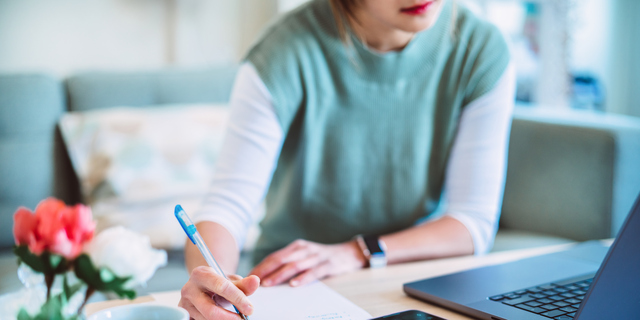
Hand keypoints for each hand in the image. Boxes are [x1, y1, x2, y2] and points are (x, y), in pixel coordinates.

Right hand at [179, 266, 259, 319]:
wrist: (204, 284)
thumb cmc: (218, 282)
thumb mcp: (231, 280)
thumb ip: (244, 283)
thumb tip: (255, 281)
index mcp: (201, 274)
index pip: (222, 287)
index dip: (238, 299)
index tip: (250, 309)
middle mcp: (189, 289)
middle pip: (210, 310)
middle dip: (229, 318)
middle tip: (242, 319)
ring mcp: (184, 304)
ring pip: (206, 319)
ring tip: (234, 317)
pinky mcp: (184, 314)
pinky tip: (223, 319)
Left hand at [250, 239, 366, 286]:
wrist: (349, 253)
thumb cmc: (322, 258)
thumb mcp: (305, 256)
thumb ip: (289, 262)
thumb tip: (267, 277)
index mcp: (296, 247)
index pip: (274, 257)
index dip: (260, 266)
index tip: (248, 276)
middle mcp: (304, 249)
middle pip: (280, 259)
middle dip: (265, 270)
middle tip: (253, 281)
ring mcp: (316, 256)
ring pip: (294, 265)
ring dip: (280, 275)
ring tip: (268, 284)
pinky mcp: (328, 264)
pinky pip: (314, 272)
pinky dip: (303, 278)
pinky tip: (294, 285)